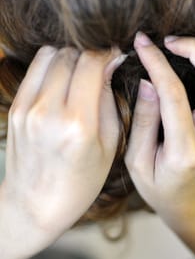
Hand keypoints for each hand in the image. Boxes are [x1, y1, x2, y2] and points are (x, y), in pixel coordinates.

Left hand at [1, 45, 125, 235]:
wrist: (35, 204)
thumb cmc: (80, 181)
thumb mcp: (109, 144)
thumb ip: (109, 98)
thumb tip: (111, 61)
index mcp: (78, 125)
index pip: (91, 63)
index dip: (107, 54)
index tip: (115, 57)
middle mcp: (49, 112)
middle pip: (70, 54)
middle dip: (89, 55)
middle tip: (99, 67)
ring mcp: (28, 109)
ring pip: (50, 54)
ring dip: (69, 57)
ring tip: (79, 73)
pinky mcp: (16, 108)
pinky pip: (35, 68)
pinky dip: (52, 65)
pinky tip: (62, 80)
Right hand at [125, 33, 194, 217]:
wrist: (194, 204)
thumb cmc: (161, 188)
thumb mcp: (137, 163)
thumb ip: (143, 121)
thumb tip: (148, 81)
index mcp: (185, 151)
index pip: (174, 94)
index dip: (156, 63)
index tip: (142, 45)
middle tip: (167, 41)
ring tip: (178, 46)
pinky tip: (193, 58)